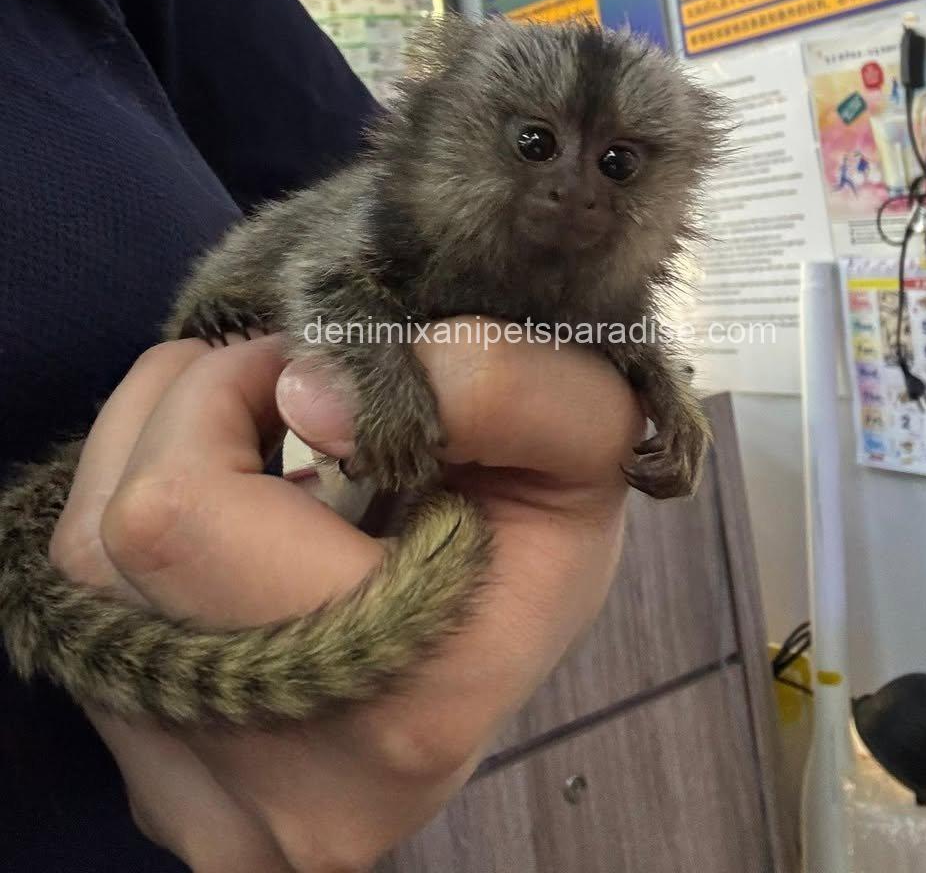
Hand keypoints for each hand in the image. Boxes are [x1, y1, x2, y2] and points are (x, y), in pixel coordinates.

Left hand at [49, 327, 641, 870]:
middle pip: (113, 544)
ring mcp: (217, 814)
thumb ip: (493, 384)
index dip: (224, 395)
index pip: (185, 511)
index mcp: (408, 698)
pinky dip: (140, 545)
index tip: (306, 369)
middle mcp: (294, 795)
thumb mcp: (586, 432)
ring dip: (149, 463)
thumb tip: (302, 396)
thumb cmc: (548, 529)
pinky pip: (86, 634)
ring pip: (80, 583)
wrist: (514, 636)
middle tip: (273, 392)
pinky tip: (227, 528)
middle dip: (180, 416)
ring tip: (247, 438)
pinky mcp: (169, 802)